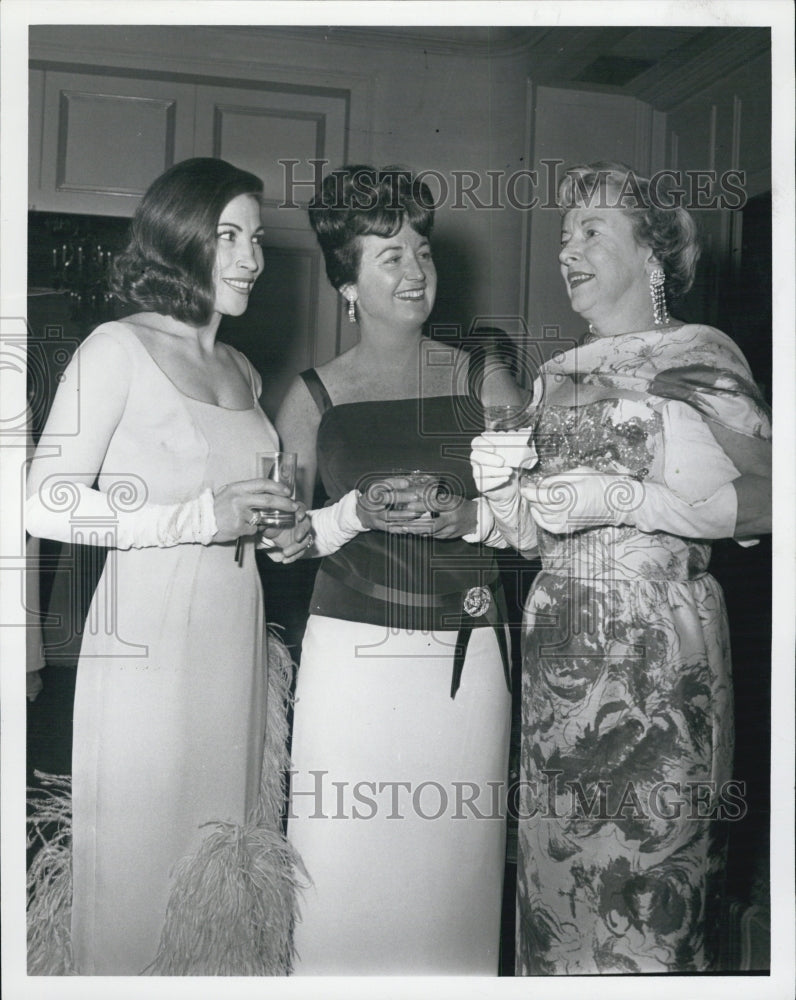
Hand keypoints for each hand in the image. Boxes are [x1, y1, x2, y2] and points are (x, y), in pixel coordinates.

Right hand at [213, 477, 297, 542]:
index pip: (262, 483)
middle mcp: (239, 498)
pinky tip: (242, 527)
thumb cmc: (218, 508)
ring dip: (264, 521)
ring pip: (262, 518)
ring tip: (253, 520)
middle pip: (269, 501)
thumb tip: (269, 491)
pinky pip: (253, 529)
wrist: (201, 522)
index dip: (277, 487)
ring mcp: (239, 513)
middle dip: (285, 504)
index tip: (288, 491)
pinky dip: (252, 530)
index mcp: (238, 488)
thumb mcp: (230, 493)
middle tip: (294, 507)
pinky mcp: (239, 527)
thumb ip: (247, 492)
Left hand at [262, 507, 313, 562]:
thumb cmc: (271, 524)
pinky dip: (294, 557)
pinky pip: (301, 551)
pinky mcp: (301, 545)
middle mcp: (300, 522)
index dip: (301, 512)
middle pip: (307, 524)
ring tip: (285, 553)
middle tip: (297, 538)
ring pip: (305, 540)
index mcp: (293, 512)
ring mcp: (303, 534)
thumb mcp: (266, 523)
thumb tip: (258, 523)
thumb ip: (264, 522)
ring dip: (296, 548)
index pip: (301, 508)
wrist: (273, 533)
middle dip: (303, 531)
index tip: (299, 517)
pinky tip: (285, 560)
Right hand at [355, 476, 427, 531]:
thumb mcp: (379, 489)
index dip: (396, 483)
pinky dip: (398, 528)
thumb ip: (392, 486)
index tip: (407, 483)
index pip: (384, 484)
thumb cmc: (374, 499)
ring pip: (388, 515)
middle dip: (401, 497)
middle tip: (415, 497)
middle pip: (386, 499)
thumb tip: (411, 481)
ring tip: (415, 513)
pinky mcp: (377, 525)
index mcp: (374, 490)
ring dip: (402, 514)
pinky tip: (407, 527)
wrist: (359, 513)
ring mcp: (374, 514)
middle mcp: (373, 502)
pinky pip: (388, 527)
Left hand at [385, 497, 477, 538]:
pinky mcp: (448, 537)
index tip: (409, 506)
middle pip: (432, 524)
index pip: (435, 505)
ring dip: (417, 531)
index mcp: (452, 505)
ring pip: (431, 532)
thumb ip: (435, 499)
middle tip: (403, 524)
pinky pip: (433, 536)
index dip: (421, 506)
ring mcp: (451, 530)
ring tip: (404, 528)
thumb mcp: (450, 498)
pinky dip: (423, 534)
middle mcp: (452, 519)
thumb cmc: (459, 504)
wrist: (475, 518)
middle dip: (417, 525)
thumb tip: (416, 496)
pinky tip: (414, 532)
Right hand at [470, 431, 536, 493]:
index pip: (477, 442)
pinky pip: (483, 483)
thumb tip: (528, 430)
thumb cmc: (511, 466)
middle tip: (502, 462)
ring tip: (510, 471)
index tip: (494, 447)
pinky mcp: (481, 485)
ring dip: (495, 471)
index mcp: (484, 449)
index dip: (483, 443)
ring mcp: (478, 473)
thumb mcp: (517, 453)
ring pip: (478, 471)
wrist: (511, 486)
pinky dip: (496, 481)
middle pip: (475, 456)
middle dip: (488, 458)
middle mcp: (478, 460)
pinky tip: (506, 479)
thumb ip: (520, 442)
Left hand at [520, 469, 642, 533]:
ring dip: (536, 507)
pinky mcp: (569, 528)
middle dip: (532, 498)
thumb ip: (557, 479)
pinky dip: (541, 519)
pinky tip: (540, 511)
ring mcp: (568, 522)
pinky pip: (549, 526)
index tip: (524, 487)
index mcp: (569, 496)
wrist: (616, 502)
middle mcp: (566, 512)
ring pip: (542, 517)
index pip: (541, 496)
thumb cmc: (600, 484)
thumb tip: (541, 484)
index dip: (529, 492)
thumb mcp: (579, 473)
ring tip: (536, 498)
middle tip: (531, 489)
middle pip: (540, 506)